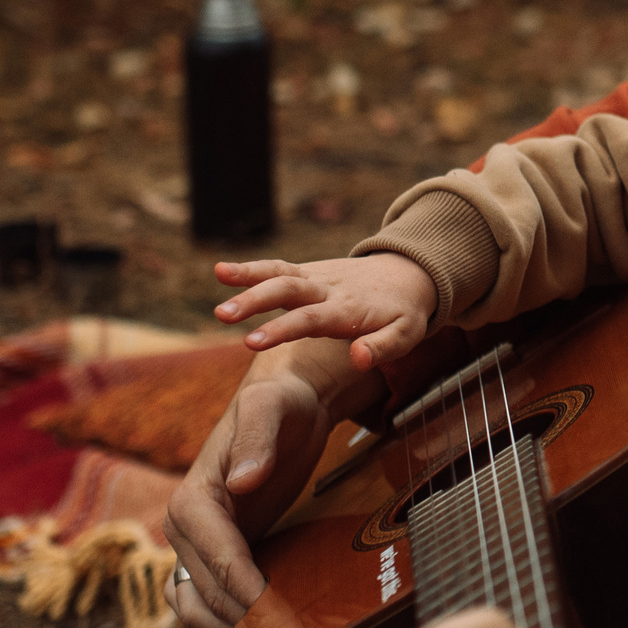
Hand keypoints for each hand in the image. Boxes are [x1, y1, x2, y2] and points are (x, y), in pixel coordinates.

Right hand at [167, 342, 380, 627]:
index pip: (220, 561)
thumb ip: (257, 437)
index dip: (249, 594)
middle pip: (209, 593)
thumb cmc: (279, 405)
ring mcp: (193, 545)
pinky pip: (202, 601)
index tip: (280, 619)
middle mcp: (182, 528)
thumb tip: (243, 480)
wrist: (284, 408)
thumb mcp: (270, 406)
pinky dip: (220, 622)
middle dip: (244, 622)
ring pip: (195, 607)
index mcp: (192, 500)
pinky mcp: (211, 553)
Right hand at [214, 254, 438, 371]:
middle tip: (222, 314)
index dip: (281, 330)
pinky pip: (278, 268)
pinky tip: (222, 271)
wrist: (409, 274)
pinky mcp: (308, 272)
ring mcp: (316, 276)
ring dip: (248, 275)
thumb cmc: (405, 313)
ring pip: (279, 272)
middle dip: (254, 300)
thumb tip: (358, 360)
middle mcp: (328, 288)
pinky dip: (252, 268)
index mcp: (349, 309)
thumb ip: (383, 348)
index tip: (251, 342)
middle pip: (288, 289)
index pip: (311, 320)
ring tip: (218, 276)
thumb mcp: (406, 334)